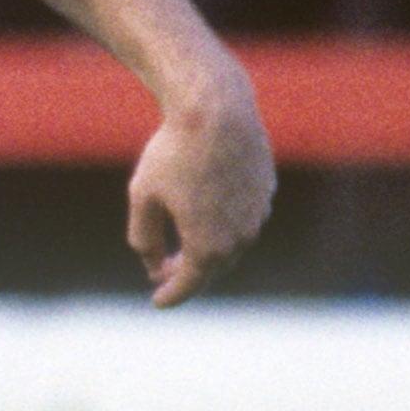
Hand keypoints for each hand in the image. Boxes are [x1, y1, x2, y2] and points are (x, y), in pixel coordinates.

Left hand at [126, 53, 275, 305]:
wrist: (216, 108)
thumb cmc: (173, 152)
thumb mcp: (144, 197)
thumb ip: (144, 239)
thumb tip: (153, 267)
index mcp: (207, 246)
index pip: (188, 285)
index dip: (171, 296)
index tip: (158, 302)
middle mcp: (239, 238)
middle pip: (212, 269)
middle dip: (189, 276)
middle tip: (166, 273)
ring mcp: (258, 215)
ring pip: (232, 246)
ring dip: (210, 251)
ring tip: (187, 249)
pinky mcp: (266, 191)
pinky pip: (244, 219)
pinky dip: (226, 226)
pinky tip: (208, 216)